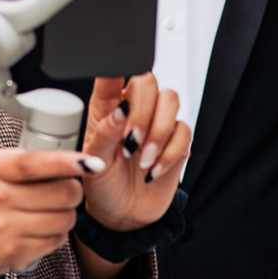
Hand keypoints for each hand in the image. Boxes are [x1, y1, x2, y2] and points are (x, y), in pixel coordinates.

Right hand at [0, 148, 103, 278]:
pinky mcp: (12, 253)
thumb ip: (22, 163)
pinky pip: (55, 241)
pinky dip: (55, 236)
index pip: (35, 163)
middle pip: (63, 192)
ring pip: (64, 218)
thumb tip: (70, 162)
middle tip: (65, 193)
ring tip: (49, 214)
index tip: (92, 163)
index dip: (69, 162)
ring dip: (66, 216)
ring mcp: (4, 227)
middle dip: (73, 192)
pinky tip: (40, 231)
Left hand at [79, 74, 190, 231]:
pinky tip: (153, 170)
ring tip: (142, 160)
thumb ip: (105, 135)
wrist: (123, 214)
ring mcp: (157, 122)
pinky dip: (169, 153)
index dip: (117, 64)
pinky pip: (184, 130)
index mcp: (106, 106)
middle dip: (143, 111)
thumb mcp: (93, 164)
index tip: (117, 71)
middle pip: (148, 81)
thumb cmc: (102, 185)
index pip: (113, 73)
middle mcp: (133, 108)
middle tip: (132, 142)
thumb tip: (119, 111)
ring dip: (158, 132)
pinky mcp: (176, 140)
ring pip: (170, 99)